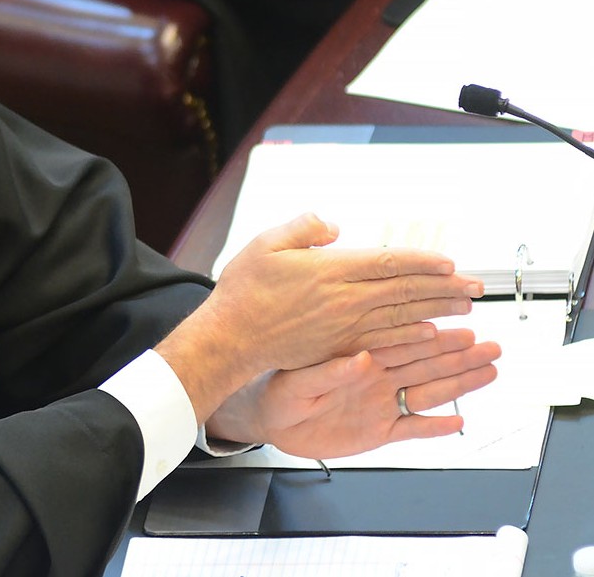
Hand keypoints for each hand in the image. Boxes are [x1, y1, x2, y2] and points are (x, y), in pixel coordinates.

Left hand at [205, 328, 499, 458]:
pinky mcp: (377, 430)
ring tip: (489, 372)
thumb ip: (328, 371)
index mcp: (356, 355)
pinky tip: (458, 422)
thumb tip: (359, 359)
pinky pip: (411, 428)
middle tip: (489, 345)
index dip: (430, 334)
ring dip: (458, 383)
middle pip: (424, 363)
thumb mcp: (295, 380)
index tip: (459, 323)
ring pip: (426, 391)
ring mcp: (378, 402)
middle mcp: (373, 376)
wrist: (265, 419)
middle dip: (458, 355)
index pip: (399, 341)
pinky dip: (434, 426)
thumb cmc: (275, 390)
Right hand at [206, 212, 482, 371]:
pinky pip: (384, 340)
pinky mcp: (338, 347)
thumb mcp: (267, 243)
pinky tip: (430, 334)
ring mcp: (343, 327)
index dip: (423, 262)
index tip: (449, 262)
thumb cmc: (246, 289)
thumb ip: (304, 228)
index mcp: (330, 271)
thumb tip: (335, 227)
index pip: (389, 263)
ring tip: (465, 307)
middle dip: (444, 287)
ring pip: (401, 317)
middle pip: (405, 291)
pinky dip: (410, 336)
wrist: (231, 337)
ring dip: (436, 311)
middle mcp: (344, 300)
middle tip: (475, 286)